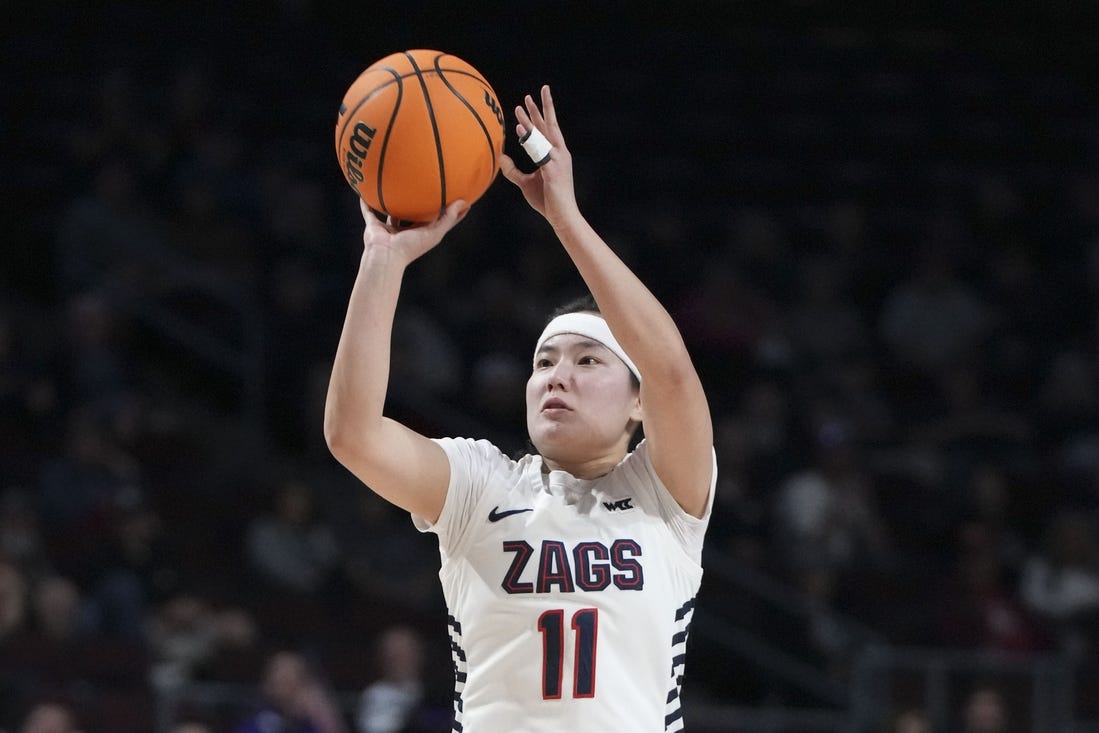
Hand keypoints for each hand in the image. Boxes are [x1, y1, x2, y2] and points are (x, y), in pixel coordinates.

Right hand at [360, 197, 466, 264]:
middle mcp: (406, 231)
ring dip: (393, 203)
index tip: (458, 198)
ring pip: (392, 213)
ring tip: (394, 187)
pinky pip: (368, 212)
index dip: (448, 211)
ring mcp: (389, 230)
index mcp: (421, 234)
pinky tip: (364, 191)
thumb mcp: (434, 232)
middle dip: (420, 205)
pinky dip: (365, 204)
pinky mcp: (374, 226)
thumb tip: (464, 203)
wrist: (385, 257)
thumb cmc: (411, 247)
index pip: (437, 221)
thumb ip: (449, 218)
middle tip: (425, 187)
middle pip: (415, 215)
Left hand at [500, 85, 579, 228]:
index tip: (528, 104)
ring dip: (530, 119)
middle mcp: (560, 153)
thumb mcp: (525, 183)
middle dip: (540, 108)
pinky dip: (530, 138)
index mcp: (556, 155)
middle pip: (548, 125)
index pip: (547, 131)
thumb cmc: (547, 200)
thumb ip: (513, 171)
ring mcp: (558, 159)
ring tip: (519, 106)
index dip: (538, 116)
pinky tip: (520, 129)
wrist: (562, 216)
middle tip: (529, 95)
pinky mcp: (552, 168)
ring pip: (543, 133)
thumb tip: (501, 157)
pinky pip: (539, 149)